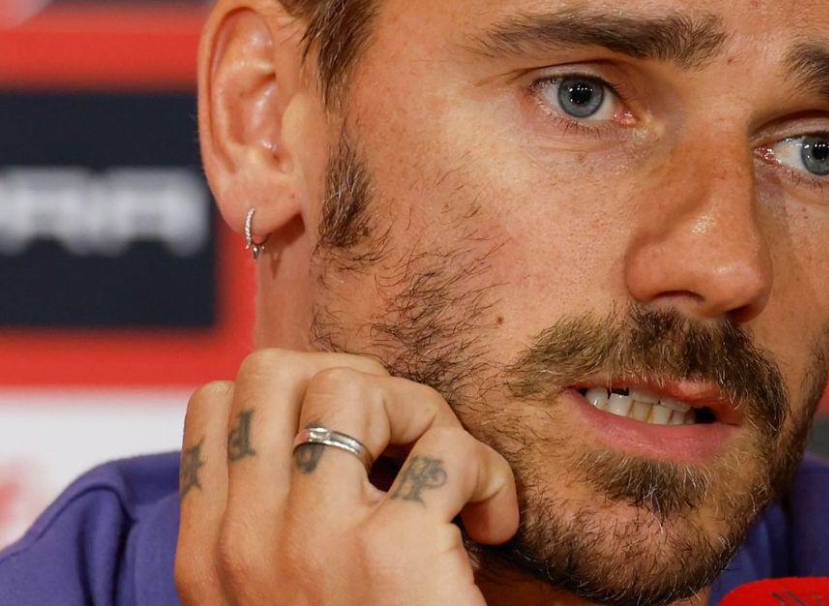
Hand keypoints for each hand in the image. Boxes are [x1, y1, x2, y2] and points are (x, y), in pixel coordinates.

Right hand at [174, 349, 518, 604]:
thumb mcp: (277, 597)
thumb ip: (277, 526)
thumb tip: (331, 425)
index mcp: (209, 553)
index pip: (219, 403)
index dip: (297, 394)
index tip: (355, 443)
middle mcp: (245, 541)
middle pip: (278, 370)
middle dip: (357, 384)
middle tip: (404, 442)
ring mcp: (315, 543)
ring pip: (357, 388)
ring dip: (423, 412)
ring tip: (451, 477)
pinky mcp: (396, 553)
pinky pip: (447, 448)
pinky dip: (488, 472)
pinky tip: (493, 522)